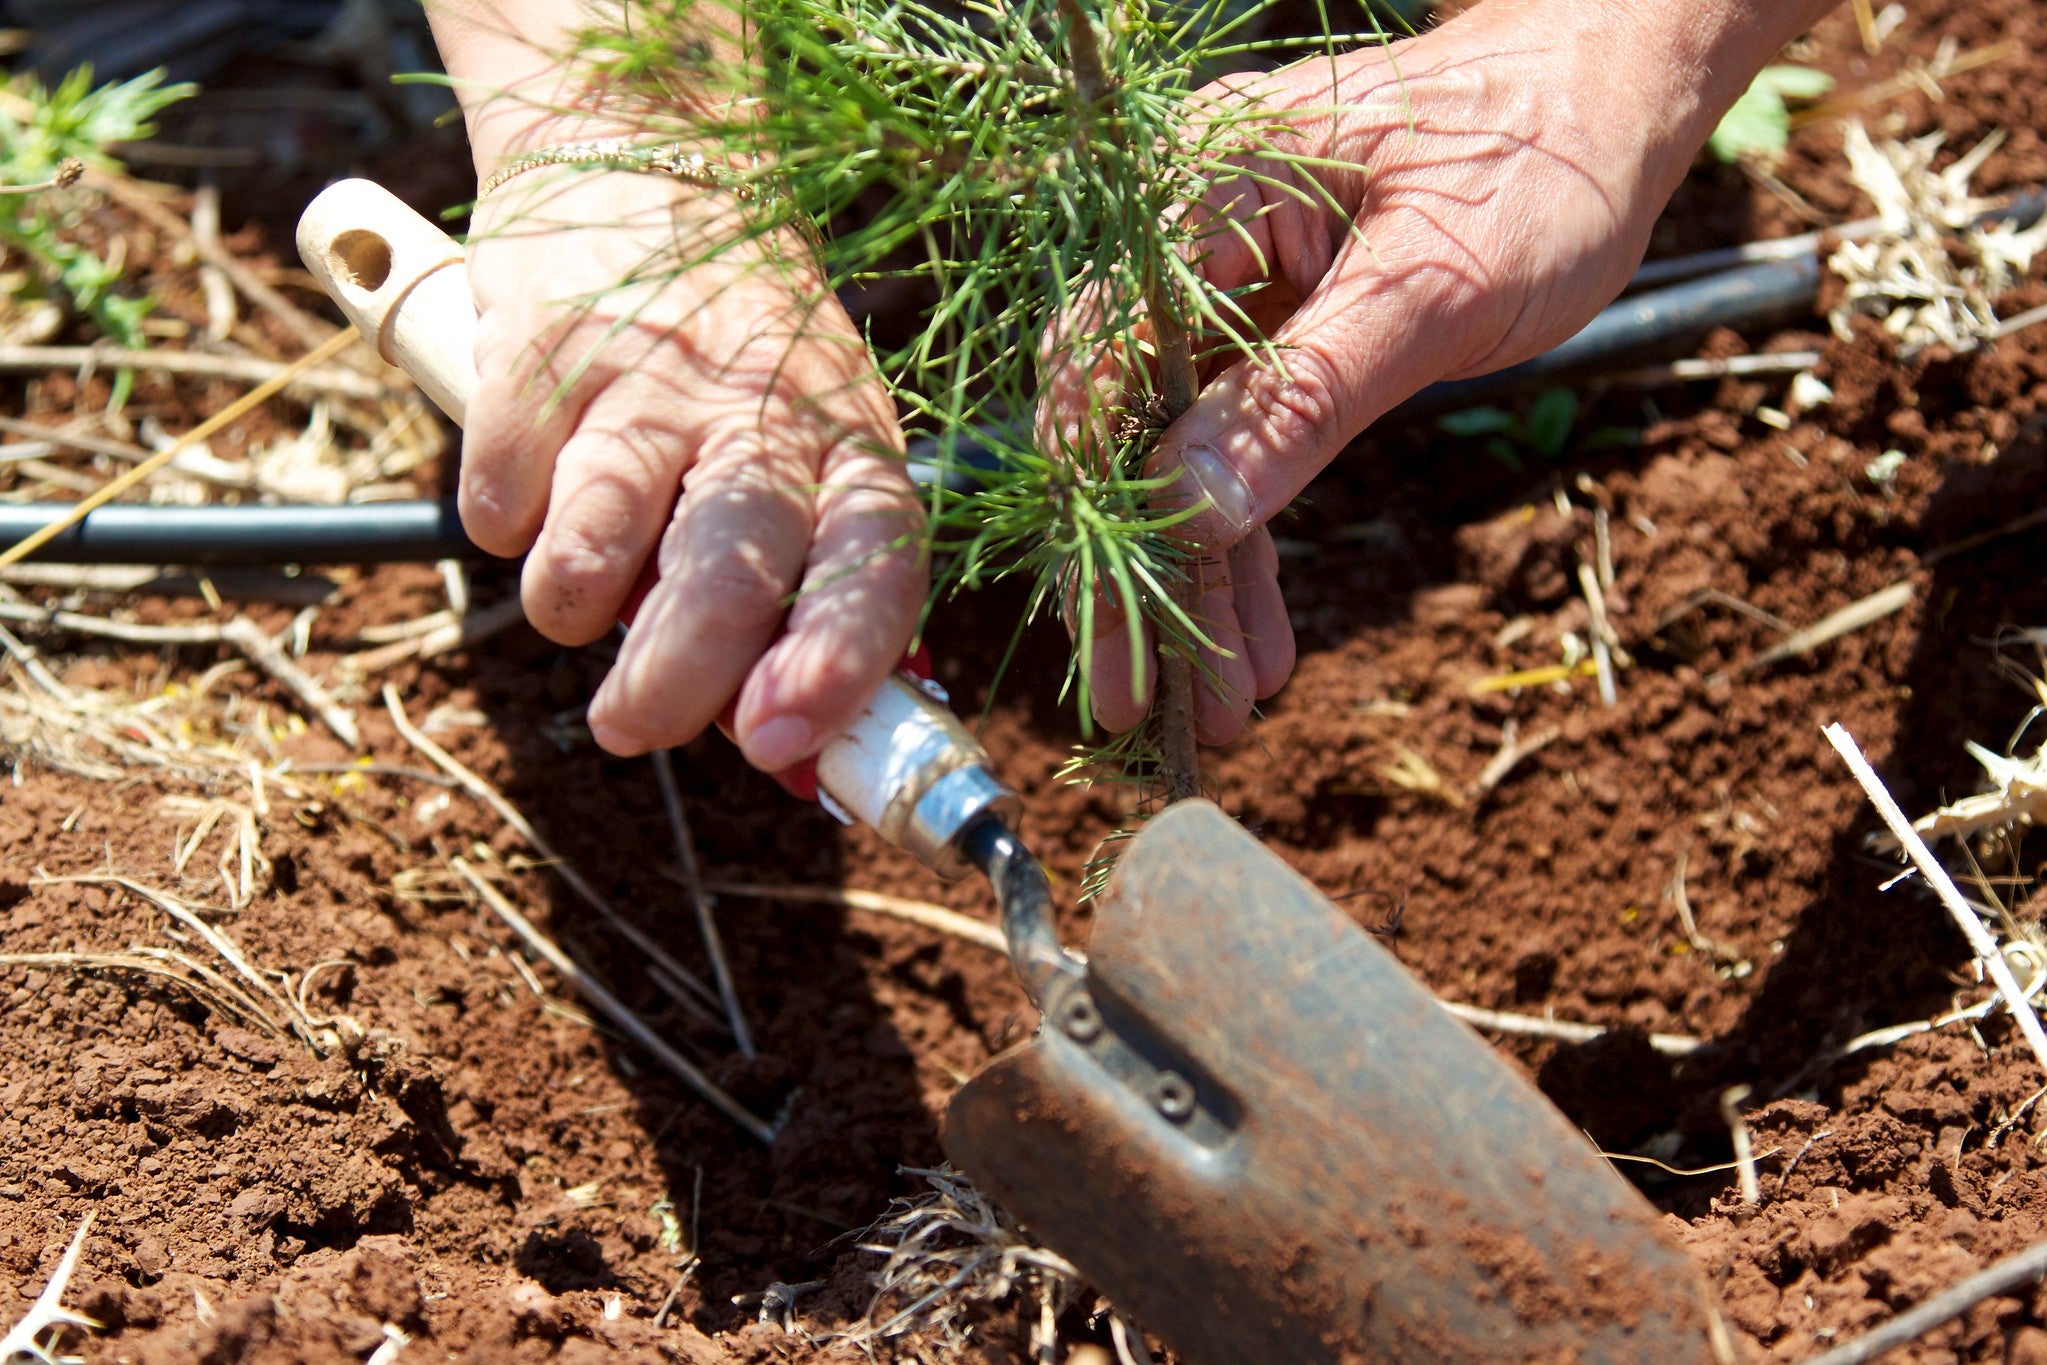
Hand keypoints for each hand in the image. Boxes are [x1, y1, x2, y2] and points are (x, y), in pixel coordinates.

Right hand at [460, 169, 924, 768]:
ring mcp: (645, 378)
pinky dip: (507, 526)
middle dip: (676, 679)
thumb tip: (792, 757)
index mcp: (852, 441)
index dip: (836, 664)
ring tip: (577, 594)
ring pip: (596, 547)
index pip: (875, 564)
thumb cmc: (743, 353)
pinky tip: (536, 488)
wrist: (640, 156)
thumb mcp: (815, 440)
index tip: (781, 741)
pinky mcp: (536, 349)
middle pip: (728, 572)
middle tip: (631, 728)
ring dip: (572, 606)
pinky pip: (502, 500)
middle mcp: (761, 409)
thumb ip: (802, 588)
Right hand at [1064, 0, 1835, 741]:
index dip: (1105, 508)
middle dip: (1140, 572)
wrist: (1611, 102)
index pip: (1104, 368)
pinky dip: (1246, 544)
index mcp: (1198, 192)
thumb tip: (1188, 509)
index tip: (1116, 630)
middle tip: (1139, 703)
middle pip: (1123, 428)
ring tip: (1215, 707)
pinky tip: (1258, 642)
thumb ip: (1306, 395)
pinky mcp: (1265, 336)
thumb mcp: (1434, 285)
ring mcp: (1221, 291)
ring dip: (1197, 582)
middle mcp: (1184, 239)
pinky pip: (1237, 451)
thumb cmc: (1539, 160)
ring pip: (1179, 458)